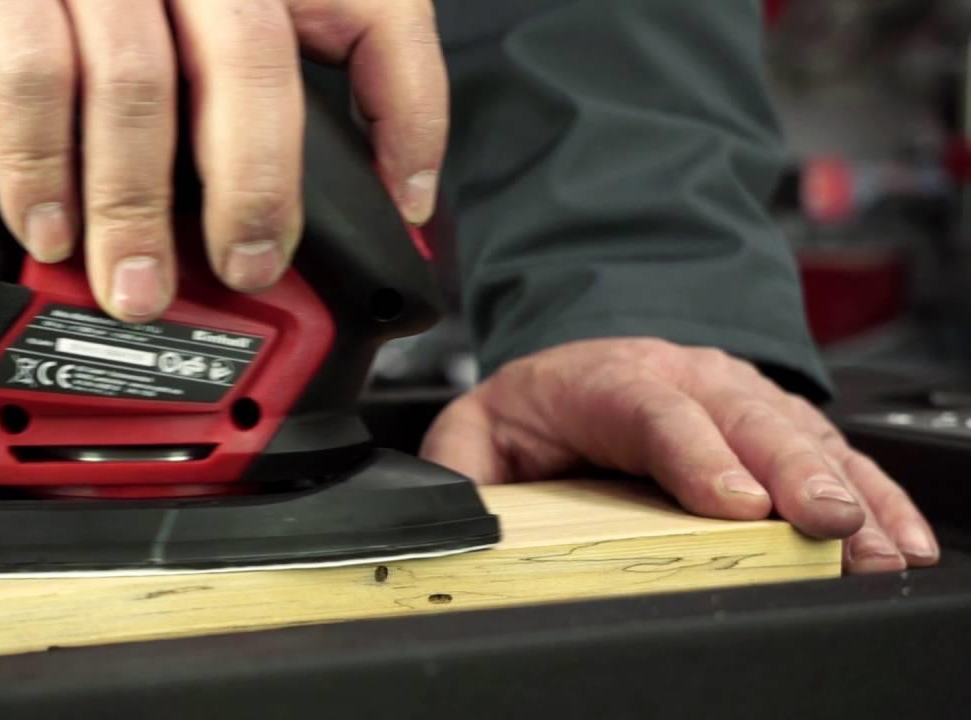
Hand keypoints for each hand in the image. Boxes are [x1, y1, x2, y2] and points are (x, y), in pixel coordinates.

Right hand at [0, 0, 447, 320]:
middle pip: (254, 60)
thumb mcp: (182, 13)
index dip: (408, 110)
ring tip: (138, 290)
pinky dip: (43, 169)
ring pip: (140, 84)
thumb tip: (306, 192)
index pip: (374, 8)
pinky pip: (32, 78)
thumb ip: (241, 76)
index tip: (406, 202)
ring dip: (140, 208)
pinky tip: (51, 230)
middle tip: (248, 269)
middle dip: (259, 185)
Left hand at [420, 338, 939, 573]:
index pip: (649, 408)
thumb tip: (451, 516)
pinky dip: (872, 493)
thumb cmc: (535, 406)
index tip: (732, 501)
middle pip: (742, 417)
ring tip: (874, 544)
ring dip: (843, 489)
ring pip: (797, 434)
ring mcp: (734, 397)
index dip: (694, 453)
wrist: (577, 364)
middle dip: (789, 471)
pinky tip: (897, 534)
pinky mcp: (770, 424)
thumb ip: (461, 472)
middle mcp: (680, 377)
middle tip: (824, 522)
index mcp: (602, 378)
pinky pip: (831, 453)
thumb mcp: (475, 433)